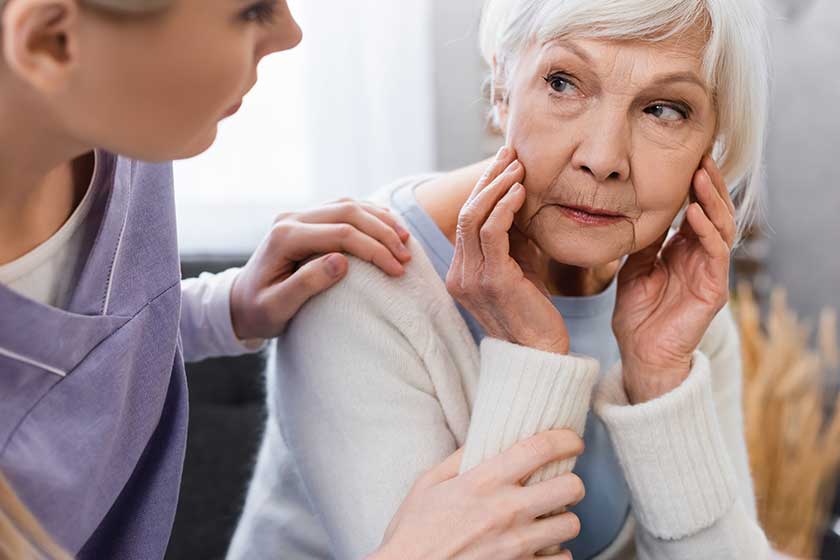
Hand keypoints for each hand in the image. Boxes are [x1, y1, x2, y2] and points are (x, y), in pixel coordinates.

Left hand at [230, 199, 411, 339]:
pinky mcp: (308, 220)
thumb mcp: (276, 308)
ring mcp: (300, 216)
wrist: (239, 303)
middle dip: (383, 233)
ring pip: (348, 204)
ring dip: (380, 220)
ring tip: (405, 240)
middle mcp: (292, 219)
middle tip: (406, 256)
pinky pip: (343, 208)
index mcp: (285, 237)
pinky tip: (389, 227)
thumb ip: (306, 284)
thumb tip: (341, 261)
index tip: (396, 270)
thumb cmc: (258, 312)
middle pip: (348, 212)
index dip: (374, 249)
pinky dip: (370, 215)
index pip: (341, 233)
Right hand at [370, 430, 584, 559]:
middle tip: (560, 484)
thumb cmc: (413, 532)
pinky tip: (540, 547)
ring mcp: (517, 545)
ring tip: (549, 517)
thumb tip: (484, 438)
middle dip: (571, 483)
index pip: (539, 449)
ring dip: (563, 519)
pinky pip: (562, 559)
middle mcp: (506, 511)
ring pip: (571, 524)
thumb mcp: (428, 484)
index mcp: (483, 482)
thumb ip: (459, 458)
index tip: (572, 441)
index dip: (565, 439)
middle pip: (571, 487)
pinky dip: (555, 553)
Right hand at [446, 147, 569, 353]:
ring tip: (517, 166)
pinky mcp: (492, 280)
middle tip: (508, 153)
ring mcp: (471, 278)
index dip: (483, 189)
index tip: (503, 164)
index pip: (466, 221)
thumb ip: (512, 242)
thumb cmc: (534, 313)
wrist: (541, 355)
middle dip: (487, 178)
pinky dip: (505, 206)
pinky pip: (492, 232)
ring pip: (474, 217)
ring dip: (497, 186)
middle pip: (466, 213)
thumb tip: (519, 203)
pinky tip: (520, 191)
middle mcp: (459, 275)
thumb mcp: (519, 269)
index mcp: (461, 273)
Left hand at [612, 156, 735, 402]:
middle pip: (714, 211)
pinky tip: (697, 213)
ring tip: (701, 175)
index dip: (693, 184)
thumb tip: (638, 208)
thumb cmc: (637, 313)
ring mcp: (710, 271)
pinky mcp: (713, 289)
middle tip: (701, 155)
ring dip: (712, 200)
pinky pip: (715, 254)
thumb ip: (643, 240)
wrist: (641, 352)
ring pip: (721, 227)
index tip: (686, 157)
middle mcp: (701, 256)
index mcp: (683, 249)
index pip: (695, 208)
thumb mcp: (634, 266)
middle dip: (709, 183)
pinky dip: (707, 231)